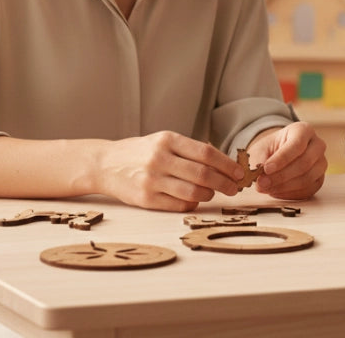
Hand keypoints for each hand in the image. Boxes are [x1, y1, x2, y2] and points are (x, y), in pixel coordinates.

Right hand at [98, 131, 244, 211]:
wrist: (106, 164)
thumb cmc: (141, 152)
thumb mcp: (164, 141)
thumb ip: (190, 149)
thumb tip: (223, 160)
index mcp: (168, 140)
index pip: (206, 153)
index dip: (226, 164)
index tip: (238, 171)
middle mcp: (160, 158)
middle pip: (203, 174)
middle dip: (224, 183)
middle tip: (235, 187)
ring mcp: (152, 180)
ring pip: (193, 192)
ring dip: (210, 195)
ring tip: (214, 193)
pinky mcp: (145, 199)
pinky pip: (178, 205)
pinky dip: (192, 204)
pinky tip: (195, 199)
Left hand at [246, 122, 326, 199]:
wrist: (279, 154)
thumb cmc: (272, 149)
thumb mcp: (261, 149)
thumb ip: (258, 161)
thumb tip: (256, 179)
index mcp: (304, 130)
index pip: (297, 144)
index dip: (282, 158)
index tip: (266, 169)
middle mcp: (317, 145)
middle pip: (305, 163)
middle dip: (281, 176)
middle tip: (262, 183)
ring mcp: (321, 163)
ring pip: (307, 178)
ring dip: (284, 187)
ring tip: (267, 188)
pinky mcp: (319, 179)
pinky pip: (308, 190)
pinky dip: (290, 194)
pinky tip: (276, 191)